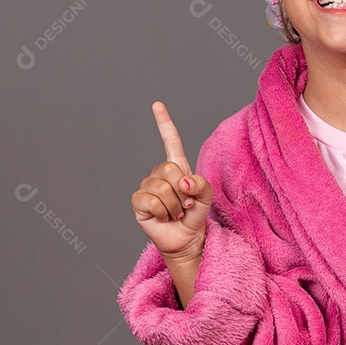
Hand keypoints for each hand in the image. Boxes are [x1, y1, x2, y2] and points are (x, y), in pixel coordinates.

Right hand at [131, 101, 212, 261]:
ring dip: (175, 205)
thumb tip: (184, 182)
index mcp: (178, 167)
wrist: (187, 240)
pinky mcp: (139, 202)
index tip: (157, 105)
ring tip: (176, 213)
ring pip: (162, 188)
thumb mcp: (207, 199)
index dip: (164, 123)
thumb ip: (202, 185)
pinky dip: (163, 211)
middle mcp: (159, 174)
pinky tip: (164, 217)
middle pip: (170, 169)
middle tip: (186, 205)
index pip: (171, 141)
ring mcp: (147, 187)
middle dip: (183, 191)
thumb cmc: (195, 216)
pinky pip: (151, 200)